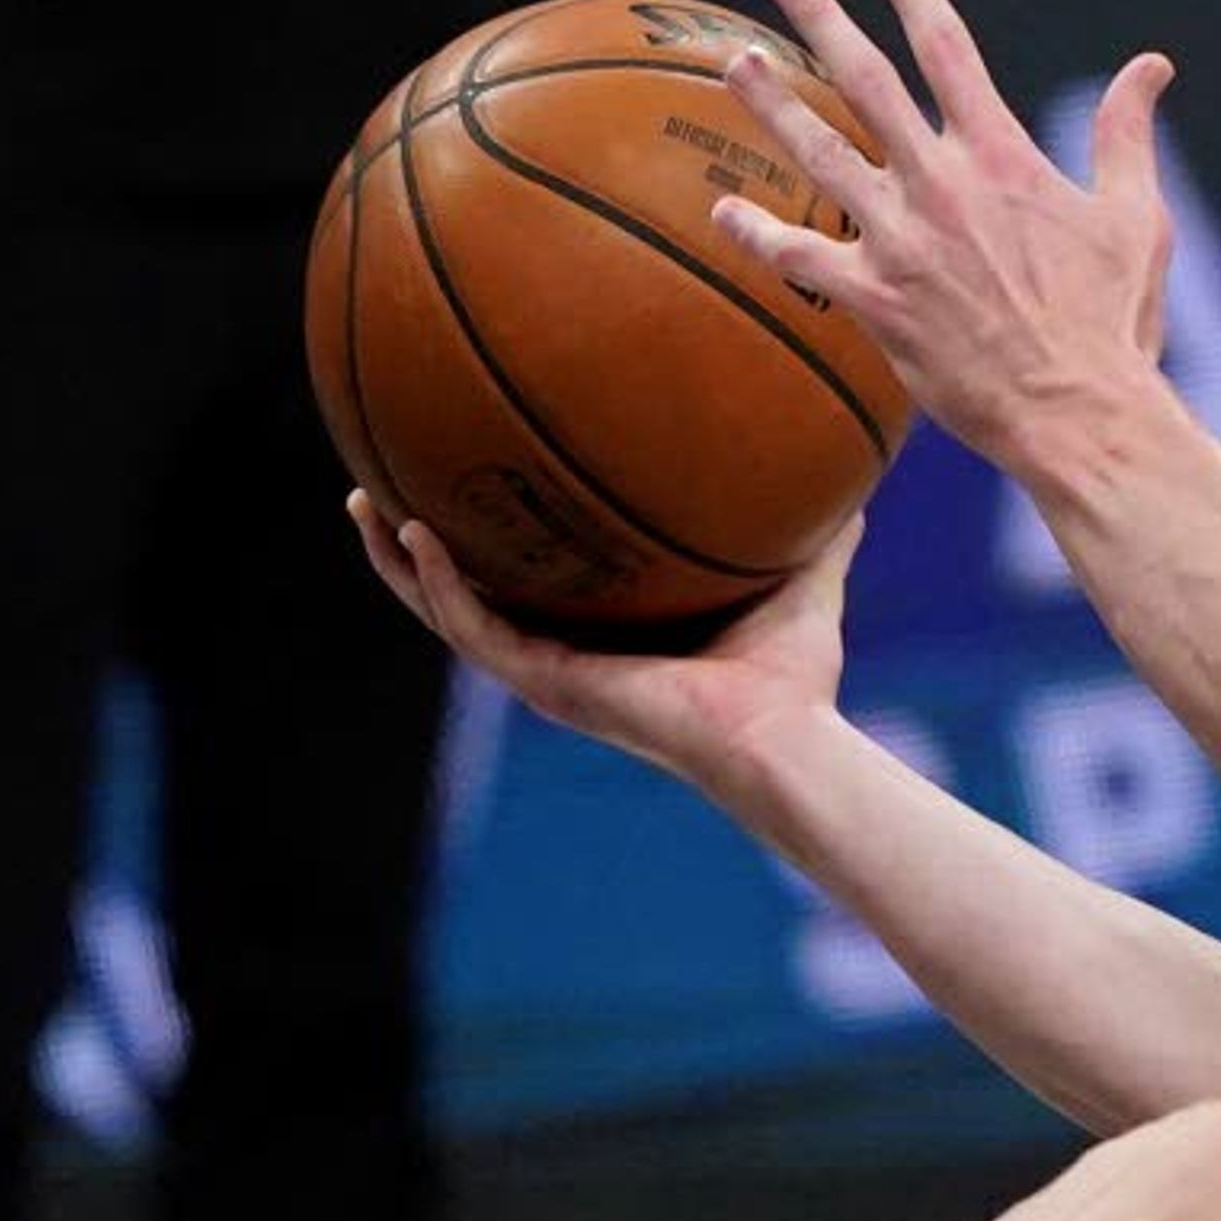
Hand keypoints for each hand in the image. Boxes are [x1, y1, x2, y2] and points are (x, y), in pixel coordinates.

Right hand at [344, 489, 854, 781]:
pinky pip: (473, 629)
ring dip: (400, 561)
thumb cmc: (797, 681)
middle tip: (379, 488)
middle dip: (418, 547)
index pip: (532, 585)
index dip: (494, 543)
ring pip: (446, 613)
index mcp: (608, 640)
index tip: (466, 484)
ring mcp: (549, 677)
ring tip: (364, 503)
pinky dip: (441, 583)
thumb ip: (820, 535)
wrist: (783, 737)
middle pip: (466, 596)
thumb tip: (856, 483)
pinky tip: (415, 533)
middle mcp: (567, 658)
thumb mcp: (802, 581)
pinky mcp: (547, 687)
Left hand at [710, 0, 1176, 468]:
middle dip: (819, 15)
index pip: (947, 47)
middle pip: (865, 79)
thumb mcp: (1137, 218)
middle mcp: (941, 185)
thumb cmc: (1114, 321)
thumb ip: (1127, 135)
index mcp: (1003, 157)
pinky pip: (801, 258)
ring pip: (819, 153)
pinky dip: (759, 236)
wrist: (1078, 412)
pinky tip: (725, 213)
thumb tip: (1150, 67)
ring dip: (772, 102)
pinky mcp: (875, 300)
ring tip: (734, 61)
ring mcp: (901, 240)